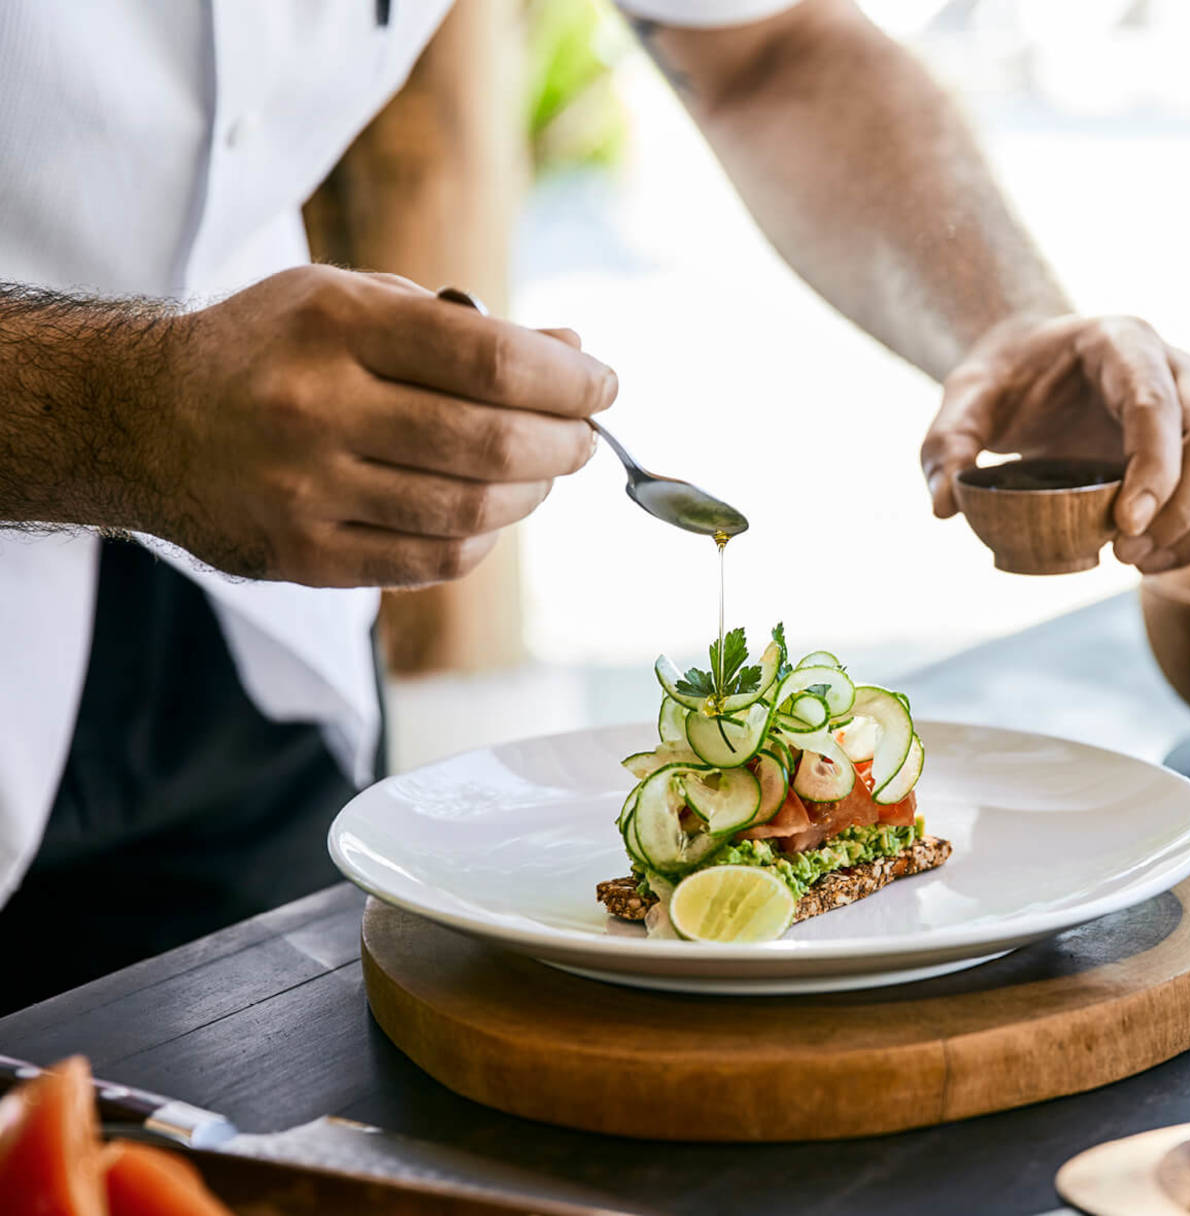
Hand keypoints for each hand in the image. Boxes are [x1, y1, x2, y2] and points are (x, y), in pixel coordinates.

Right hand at [148, 266, 615, 586]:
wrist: (138, 417)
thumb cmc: (271, 349)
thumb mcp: (353, 302)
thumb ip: (462, 329)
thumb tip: (573, 357)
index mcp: (336, 326)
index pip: (491, 361)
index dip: (569, 382)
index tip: (603, 386)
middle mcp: (317, 409)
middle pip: (492, 443)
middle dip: (564, 443)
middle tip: (583, 437)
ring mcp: (306, 491)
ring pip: (471, 511)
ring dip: (532, 494)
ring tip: (542, 473)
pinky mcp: (303, 556)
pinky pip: (431, 560)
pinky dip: (481, 539)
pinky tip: (487, 514)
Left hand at [921, 314, 1189, 591]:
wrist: (1040, 366)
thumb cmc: (1010, 379)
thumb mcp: (966, 396)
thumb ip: (948, 441)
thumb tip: (945, 506)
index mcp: (1124, 344)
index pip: (1160, 402)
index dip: (1153, 467)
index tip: (1123, 524)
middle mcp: (1184, 373)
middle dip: (1180, 508)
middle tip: (1121, 551)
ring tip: (1143, 565)